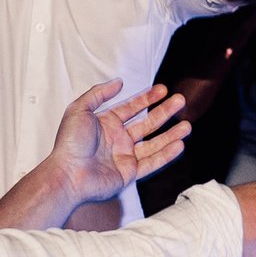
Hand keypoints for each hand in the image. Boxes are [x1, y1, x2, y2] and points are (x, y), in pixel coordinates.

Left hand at [45, 81, 189, 208]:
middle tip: (180, 101)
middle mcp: (118, 139)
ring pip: (153, 143)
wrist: (67, 174)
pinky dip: (166, 154)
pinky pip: (151, 162)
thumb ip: (99, 93)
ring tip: (187, 125)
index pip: (131, 108)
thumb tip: (119, 82)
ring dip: (170, 134)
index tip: (163, 89)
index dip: (147, 98)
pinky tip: (179, 145)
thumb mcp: (79, 109)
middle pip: (147, 123)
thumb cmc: (70, 143)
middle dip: (164, 112)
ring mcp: (124, 156)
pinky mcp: (129, 173)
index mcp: (106, 123)